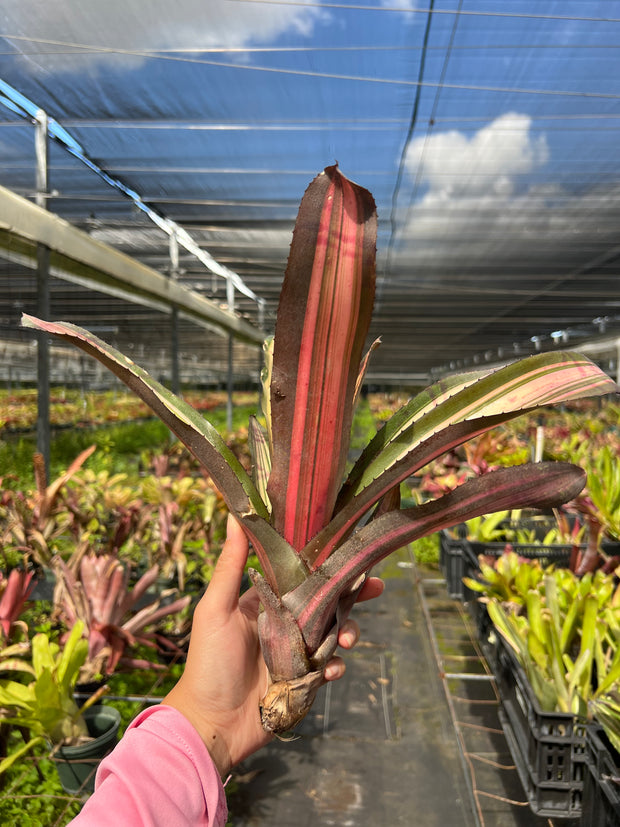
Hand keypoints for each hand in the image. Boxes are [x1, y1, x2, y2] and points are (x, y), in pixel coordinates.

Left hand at [164, 514, 383, 775]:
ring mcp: (296, 652)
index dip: (326, 563)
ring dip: (347, 632)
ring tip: (348, 640)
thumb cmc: (208, 662)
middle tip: (375, 588)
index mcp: (265, 601)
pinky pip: (329, 666)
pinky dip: (335, 666)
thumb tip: (234, 515)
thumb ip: (231, 564)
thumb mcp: (216, 608)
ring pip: (334, 633)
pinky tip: (330, 671)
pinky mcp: (304, 680)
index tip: (350, 551)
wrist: (211, 723)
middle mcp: (284, 622)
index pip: (303, 574)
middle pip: (326, 601)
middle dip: (352, 596)